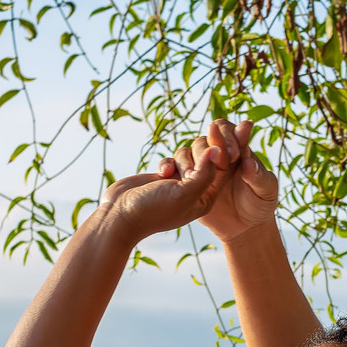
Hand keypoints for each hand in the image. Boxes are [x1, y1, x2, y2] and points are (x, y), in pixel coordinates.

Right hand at [99, 144, 226, 238]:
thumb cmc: (153, 210)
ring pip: (190, 157)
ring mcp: (179, 184)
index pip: (225, 170)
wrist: (119, 215)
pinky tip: (161, 172)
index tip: (226, 130)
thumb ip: (203, 173)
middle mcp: (196, 191)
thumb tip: (218, 150)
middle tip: (201, 144)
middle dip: (203, 153)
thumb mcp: (183, 193)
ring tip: (171, 175)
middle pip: (209, 161)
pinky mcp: (163, 177)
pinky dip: (168, 162)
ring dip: (182, 159)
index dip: (227, 150)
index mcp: (206, 199)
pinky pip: (173, 160)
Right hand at [175, 119, 278, 243]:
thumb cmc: (258, 206)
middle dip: (207, 150)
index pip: (228, 131)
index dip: (228, 136)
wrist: (244, 229)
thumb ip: (258, 176)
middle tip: (214, 166)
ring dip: (187, 161)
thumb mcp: (266, 191)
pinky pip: (171, 167)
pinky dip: (167, 166)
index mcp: (238, 151)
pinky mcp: (185, 181)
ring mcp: (200, 168)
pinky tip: (166, 174)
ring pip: (186, 152)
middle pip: (205, 140)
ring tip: (191, 176)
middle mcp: (217, 156)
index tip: (233, 154)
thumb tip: (247, 161)